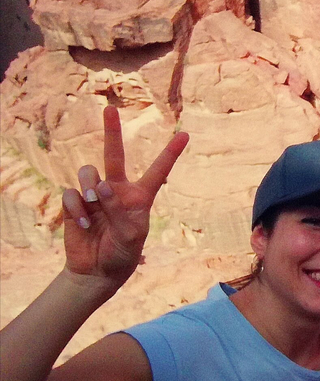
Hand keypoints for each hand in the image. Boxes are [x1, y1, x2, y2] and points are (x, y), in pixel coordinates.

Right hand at [60, 107, 187, 287]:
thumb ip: (120, 211)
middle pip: (114, 155)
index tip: (186, 135)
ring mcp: (94, 195)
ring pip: (88, 173)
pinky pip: (72, 193)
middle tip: (109, 109)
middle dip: (111, 131)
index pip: (158, 171)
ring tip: (94, 209)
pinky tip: (83, 224)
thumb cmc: (122, 254)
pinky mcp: (75, 203)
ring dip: (90, 188)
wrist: (96, 271)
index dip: (170, 153)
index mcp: (140, 197)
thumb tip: (101, 186)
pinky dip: (77, 209)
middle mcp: (117, 190)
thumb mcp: (131, 236)